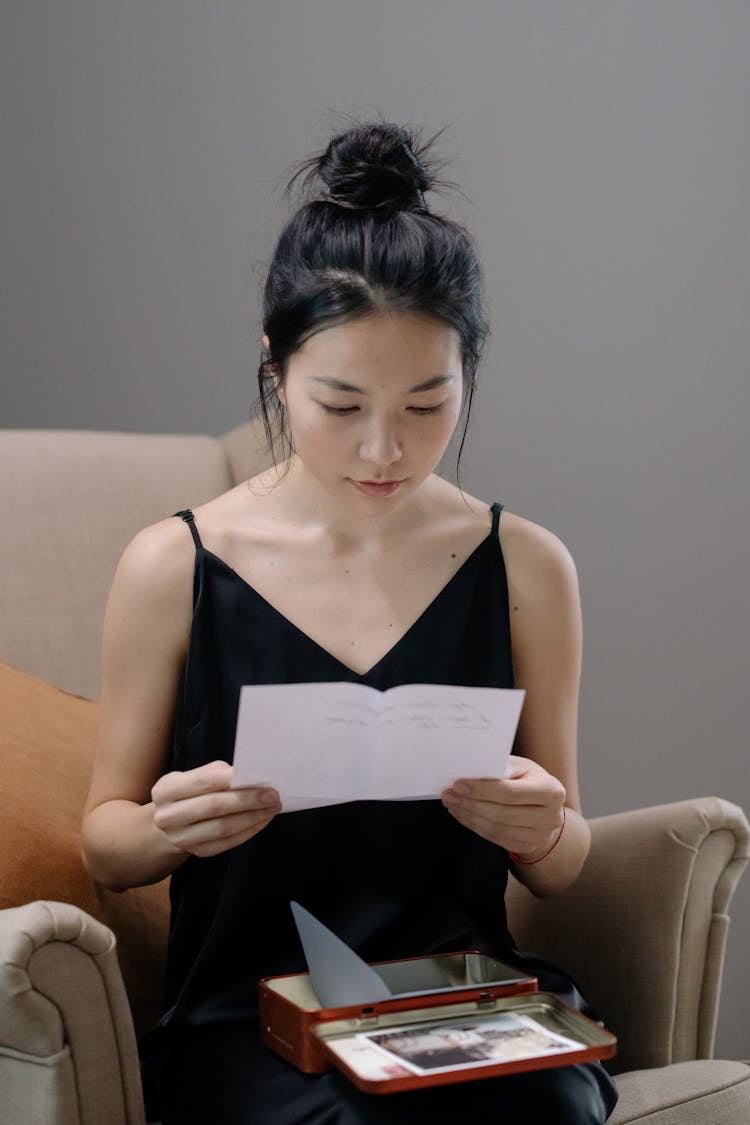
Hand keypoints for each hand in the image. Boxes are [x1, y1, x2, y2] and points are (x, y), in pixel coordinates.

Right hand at [151, 760, 280, 857]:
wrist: (170, 822)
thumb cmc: (189, 792)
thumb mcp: (193, 776)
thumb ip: (217, 774)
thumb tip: (251, 777)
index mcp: (166, 790)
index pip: (203, 781)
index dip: (232, 778)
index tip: (259, 777)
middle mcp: (168, 816)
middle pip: (214, 806)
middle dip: (248, 800)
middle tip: (273, 795)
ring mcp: (181, 838)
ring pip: (223, 828)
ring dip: (253, 817)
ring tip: (272, 808)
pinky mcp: (197, 852)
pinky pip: (228, 842)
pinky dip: (249, 830)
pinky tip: (262, 820)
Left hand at [441, 755, 565, 860]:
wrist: (545, 807)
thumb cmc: (528, 780)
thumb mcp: (520, 767)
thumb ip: (499, 767)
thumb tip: (468, 770)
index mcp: (551, 790)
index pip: (510, 793)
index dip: (482, 790)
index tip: (458, 784)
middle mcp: (550, 816)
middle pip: (502, 814)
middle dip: (471, 804)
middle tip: (449, 795)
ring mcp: (541, 835)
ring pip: (497, 828)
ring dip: (470, 816)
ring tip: (452, 804)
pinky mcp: (528, 846)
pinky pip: (496, 838)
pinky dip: (475, 826)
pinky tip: (463, 815)